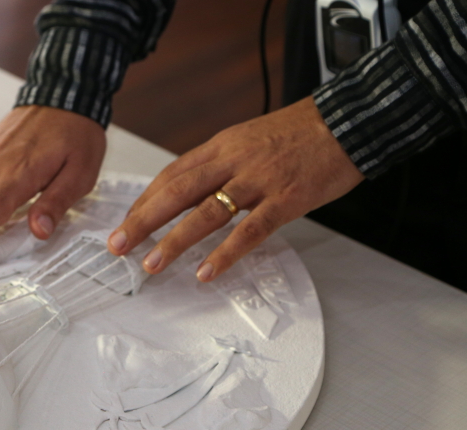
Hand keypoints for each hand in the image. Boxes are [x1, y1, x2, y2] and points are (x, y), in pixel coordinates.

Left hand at [106, 97, 363, 280]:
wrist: (348, 120)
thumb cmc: (298, 133)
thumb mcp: (247, 139)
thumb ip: (218, 164)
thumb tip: (188, 192)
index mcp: (221, 146)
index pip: (171, 175)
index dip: (145, 202)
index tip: (125, 224)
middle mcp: (233, 161)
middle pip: (177, 192)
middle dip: (142, 220)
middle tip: (118, 245)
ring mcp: (259, 180)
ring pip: (207, 213)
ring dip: (174, 241)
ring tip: (151, 264)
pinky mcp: (286, 199)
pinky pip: (250, 230)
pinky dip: (225, 253)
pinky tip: (206, 272)